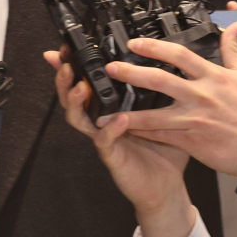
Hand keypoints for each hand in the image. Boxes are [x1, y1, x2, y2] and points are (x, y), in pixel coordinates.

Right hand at [43, 53, 190, 207]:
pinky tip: (119, 119)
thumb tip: (173, 60)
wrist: (165, 186)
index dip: (72, 66)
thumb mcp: (162, 111)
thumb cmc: (164, 150)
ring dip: (77, 102)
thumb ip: (160, 89)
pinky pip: (104, 142)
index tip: (64, 49)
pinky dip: (111, 129)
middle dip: (64, 80)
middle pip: (71, 97)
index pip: (86, 82)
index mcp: (111, 108)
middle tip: (65, 65)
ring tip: (82, 88)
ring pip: (78, 119)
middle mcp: (101, 121)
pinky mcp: (112, 157)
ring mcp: (104, 138)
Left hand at [103, 22, 236, 175]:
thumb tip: (235, 25)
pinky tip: (123, 131)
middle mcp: (201, 95)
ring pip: (154, 113)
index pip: (179, 55)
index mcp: (213, 77)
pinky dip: (140, 133)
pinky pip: (160, 136)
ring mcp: (193, 119)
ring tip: (105, 110)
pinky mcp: (190, 140)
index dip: (154, 47)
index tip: (134, 44)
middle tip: (112, 68)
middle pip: (160, 79)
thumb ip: (233, 50)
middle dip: (132, 73)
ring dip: (128, 112)